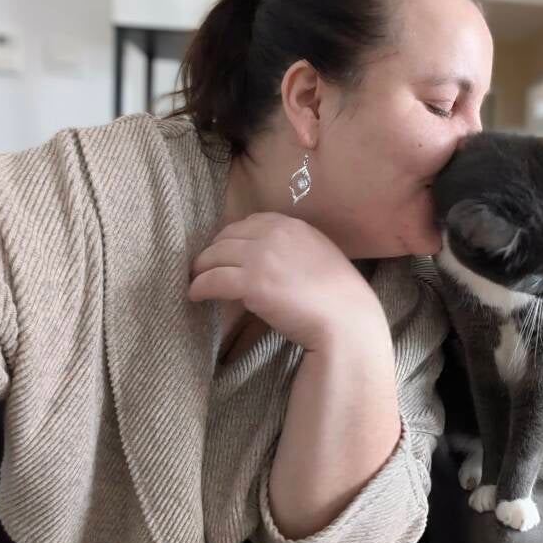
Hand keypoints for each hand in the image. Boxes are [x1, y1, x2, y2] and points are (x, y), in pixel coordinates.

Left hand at [188, 212, 385, 350]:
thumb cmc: (339, 296)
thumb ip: (294, 248)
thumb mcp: (319, 255)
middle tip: (204, 267)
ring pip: (214, 257)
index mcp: (292, 225)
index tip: (225, 252)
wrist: (347, 319)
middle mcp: (274, 234)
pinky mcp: (252, 284)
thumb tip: (268, 260)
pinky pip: (213, 280)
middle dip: (213, 252)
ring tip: (196, 280)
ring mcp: (262, 257)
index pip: (249, 222)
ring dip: (201, 269)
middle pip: (227, 237)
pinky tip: (195, 295)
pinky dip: (199, 287)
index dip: (232, 237)